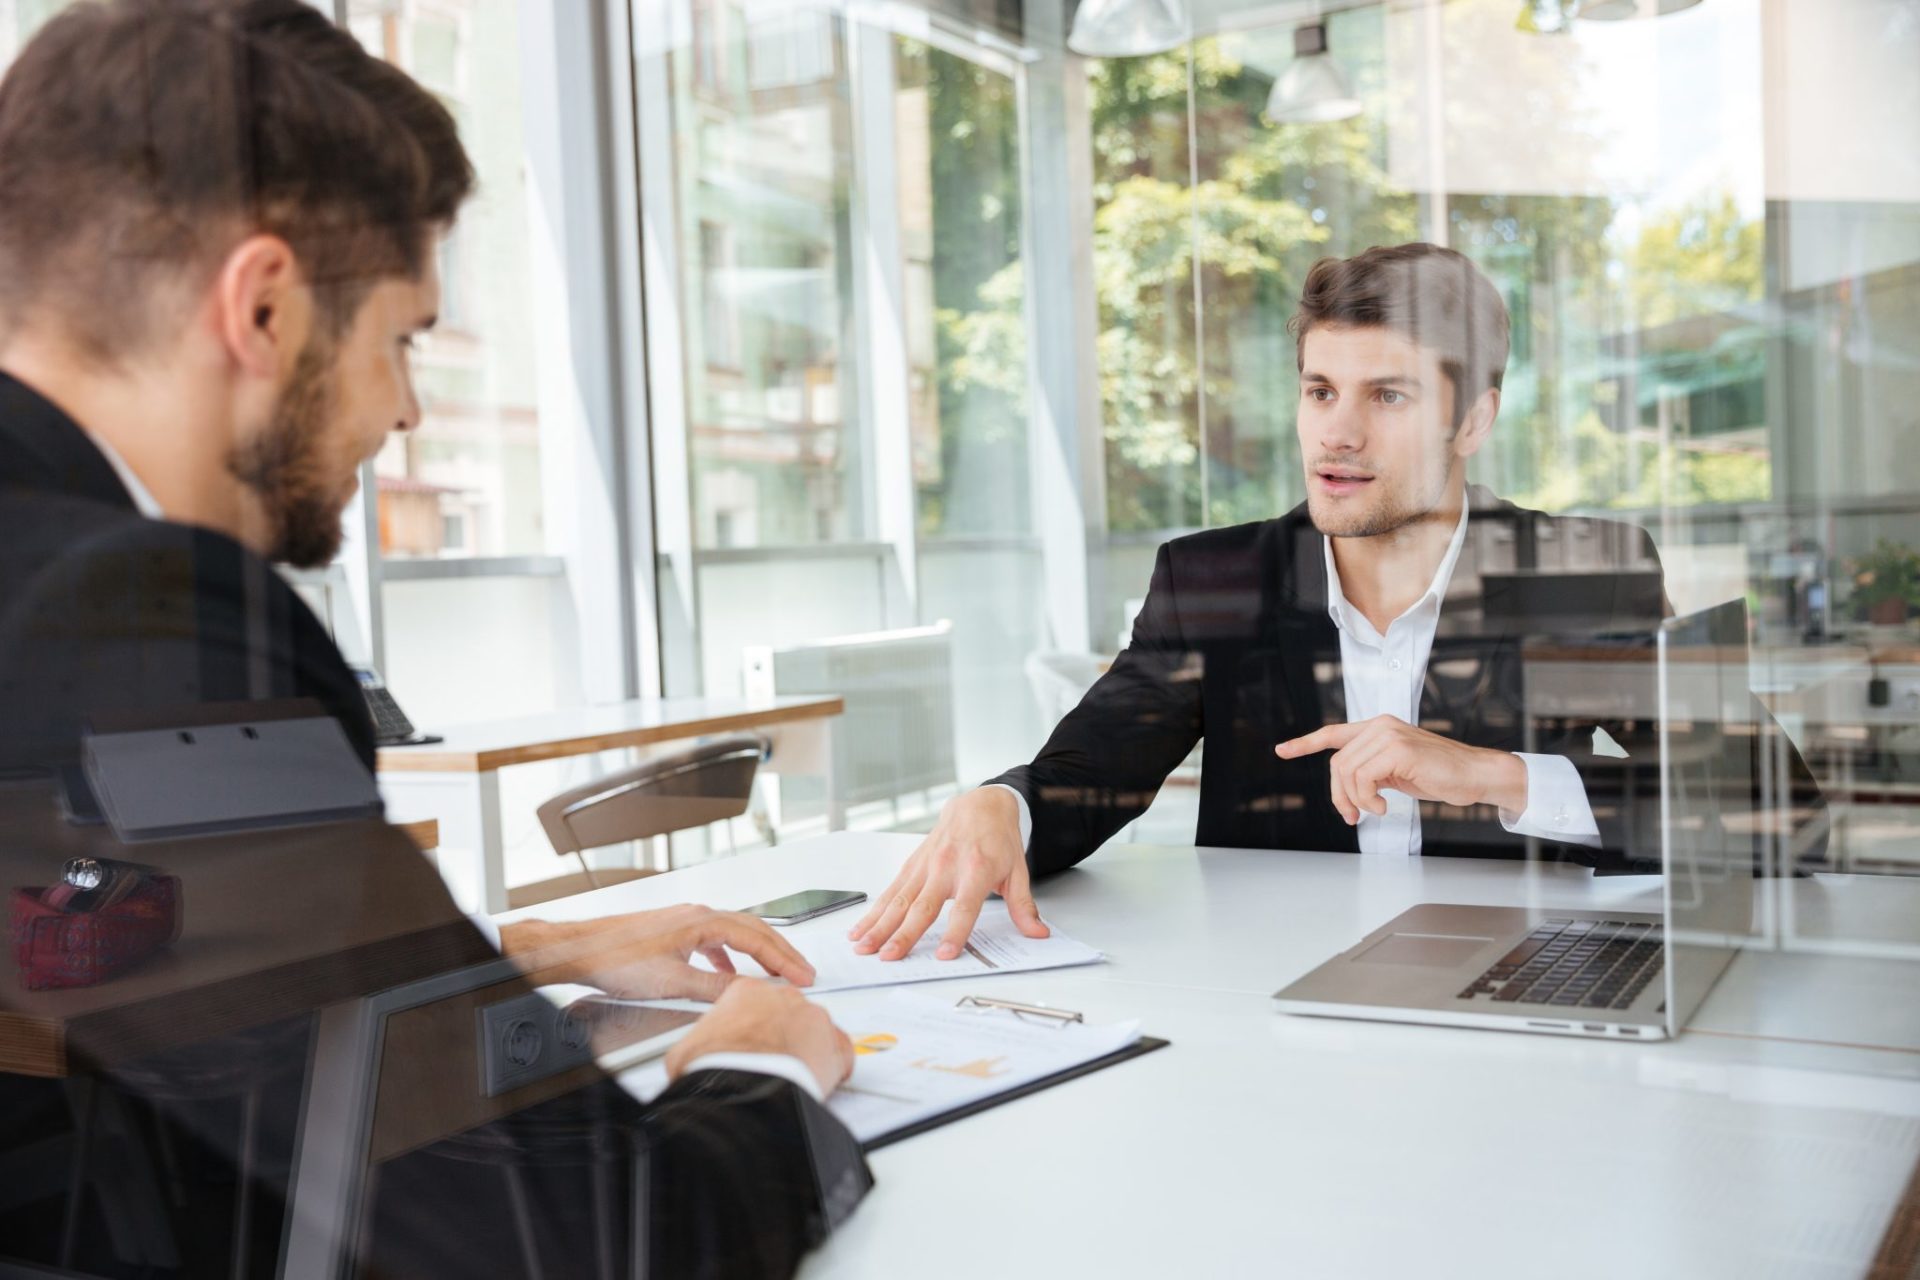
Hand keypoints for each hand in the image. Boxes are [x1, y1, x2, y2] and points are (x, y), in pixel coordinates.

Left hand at [499, 904, 815, 1000]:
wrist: (582, 949)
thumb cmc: (618, 959)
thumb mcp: (673, 982)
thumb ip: (714, 989)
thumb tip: (748, 994)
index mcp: (703, 921)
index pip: (758, 939)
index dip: (784, 960)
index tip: (804, 976)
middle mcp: (697, 915)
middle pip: (753, 930)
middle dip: (781, 953)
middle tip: (802, 972)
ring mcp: (686, 921)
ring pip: (735, 933)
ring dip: (758, 953)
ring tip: (774, 972)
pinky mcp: (674, 932)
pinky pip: (715, 940)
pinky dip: (730, 956)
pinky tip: (727, 974)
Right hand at [665, 980, 854, 1097]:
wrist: (745, 1091)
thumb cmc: (717, 1069)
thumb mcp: (687, 1049)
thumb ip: (698, 1041)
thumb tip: (688, 1054)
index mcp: (747, 992)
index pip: (756, 1000)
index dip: (752, 1023)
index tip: (751, 1038)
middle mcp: (784, 998)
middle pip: (787, 1012)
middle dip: (780, 1033)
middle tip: (769, 1058)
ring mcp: (813, 1018)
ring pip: (814, 1030)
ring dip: (805, 1049)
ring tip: (790, 1073)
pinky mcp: (836, 1043)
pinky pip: (841, 1051)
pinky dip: (833, 1066)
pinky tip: (818, 1078)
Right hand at [847, 786, 1045, 961]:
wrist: (980, 805)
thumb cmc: (998, 840)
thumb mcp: (1018, 872)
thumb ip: (1023, 906)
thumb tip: (1038, 933)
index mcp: (976, 870)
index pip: (965, 907)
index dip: (955, 931)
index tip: (943, 954)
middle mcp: (946, 867)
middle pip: (922, 906)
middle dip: (903, 934)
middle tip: (888, 957)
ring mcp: (925, 865)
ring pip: (899, 900)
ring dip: (879, 925)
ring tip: (864, 947)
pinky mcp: (912, 865)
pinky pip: (890, 891)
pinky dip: (873, 911)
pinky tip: (860, 929)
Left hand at [1275, 716, 1527, 823]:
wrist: (1473, 775)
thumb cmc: (1439, 775)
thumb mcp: (1396, 771)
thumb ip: (1372, 770)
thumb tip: (1347, 790)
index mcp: (1378, 728)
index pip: (1333, 733)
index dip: (1305, 743)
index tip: (1282, 750)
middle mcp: (1380, 725)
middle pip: (1337, 763)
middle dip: (1339, 795)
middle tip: (1352, 816)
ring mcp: (1388, 734)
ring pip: (1347, 771)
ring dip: (1356, 800)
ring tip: (1375, 810)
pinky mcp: (1397, 748)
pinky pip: (1363, 778)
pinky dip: (1368, 799)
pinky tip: (1385, 806)